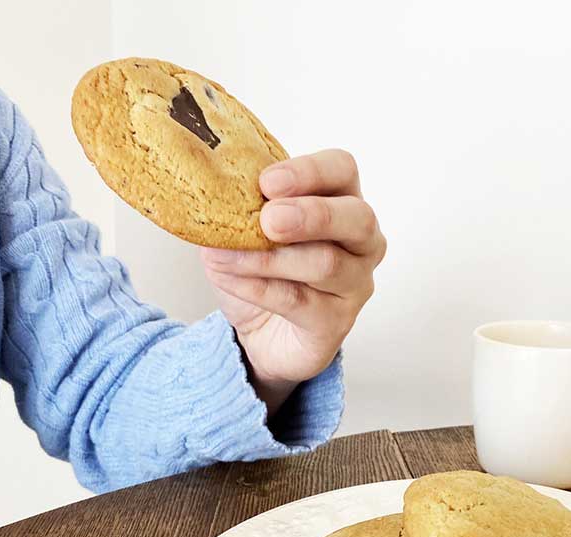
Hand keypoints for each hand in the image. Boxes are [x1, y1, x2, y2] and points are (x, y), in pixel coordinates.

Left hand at [201, 149, 384, 415]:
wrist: (263, 333)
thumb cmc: (262, 272)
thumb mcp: (243, 228)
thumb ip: (238, 206)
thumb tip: (209, 187)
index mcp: (340, 200)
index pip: (342, 169)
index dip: (310, 171)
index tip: (267, 182)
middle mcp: (361, 241)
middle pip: (358, 218)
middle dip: (312, 215)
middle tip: (269, 220)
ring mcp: (356, 283)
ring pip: (327, 263)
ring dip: (269, 258)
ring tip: (225, 256)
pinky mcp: (337, 321)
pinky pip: (300, 302)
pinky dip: (258, 288)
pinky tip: (229, 279)